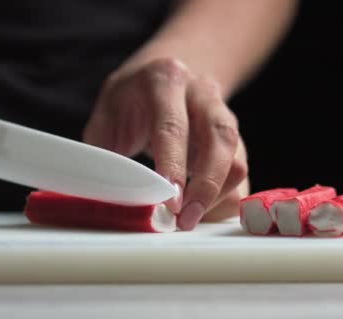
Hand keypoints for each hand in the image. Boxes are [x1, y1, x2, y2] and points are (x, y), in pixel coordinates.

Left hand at [83, 58, 248, 229]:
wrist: (161, 74)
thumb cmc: (129, 101)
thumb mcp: (105, 116)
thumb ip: (104, 152)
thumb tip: (105, 195)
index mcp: (165, 81)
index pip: (174, 127)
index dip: (174, 167)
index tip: (171, 202)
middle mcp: (202, 93)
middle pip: (220, 141)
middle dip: (205, 188)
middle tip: (184, 221)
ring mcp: (223, 115)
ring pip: (237, 159)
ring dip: (218, 197)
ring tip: (191, 220)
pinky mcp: (234, 139)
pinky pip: (238, 173)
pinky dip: (225, 198)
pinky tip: (203, 212)